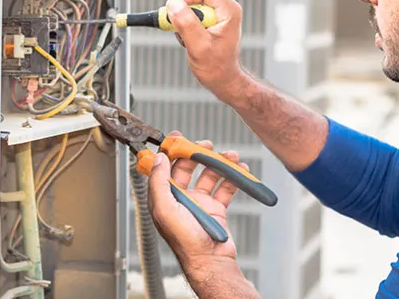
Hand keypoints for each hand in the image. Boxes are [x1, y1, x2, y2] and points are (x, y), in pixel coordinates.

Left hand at [148, 133, 257, 296]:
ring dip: (218, 163)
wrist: (211, 261)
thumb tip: (158, 159)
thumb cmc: (185, 241)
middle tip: (206, 144)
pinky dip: (233, 177)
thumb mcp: (166, 209)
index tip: (176, 137)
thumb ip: (159, 182)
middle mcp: (181, 198)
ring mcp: (199, 202)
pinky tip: (240, 169)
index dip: (169, 151)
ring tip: (231, 155)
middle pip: (187, 168)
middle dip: (196, 153)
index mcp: (165, 197)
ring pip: (208, 175)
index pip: (164, 168)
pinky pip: (225, 187)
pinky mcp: (216, 208)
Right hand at [166, 0, 244, 101]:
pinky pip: (188, 11)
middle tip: (181, 29)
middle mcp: (224, 6)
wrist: (223, 79)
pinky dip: (182, 24)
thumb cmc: (217, 67)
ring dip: (181, 18)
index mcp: (228, 10)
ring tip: (188, 37)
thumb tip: (174, 4)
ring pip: (188, 1)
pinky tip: (189, 38)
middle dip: (182, 10)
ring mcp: (216, 11)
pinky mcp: (207, 17)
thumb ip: (187, 24)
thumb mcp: (199, 47)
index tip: (177, 13)